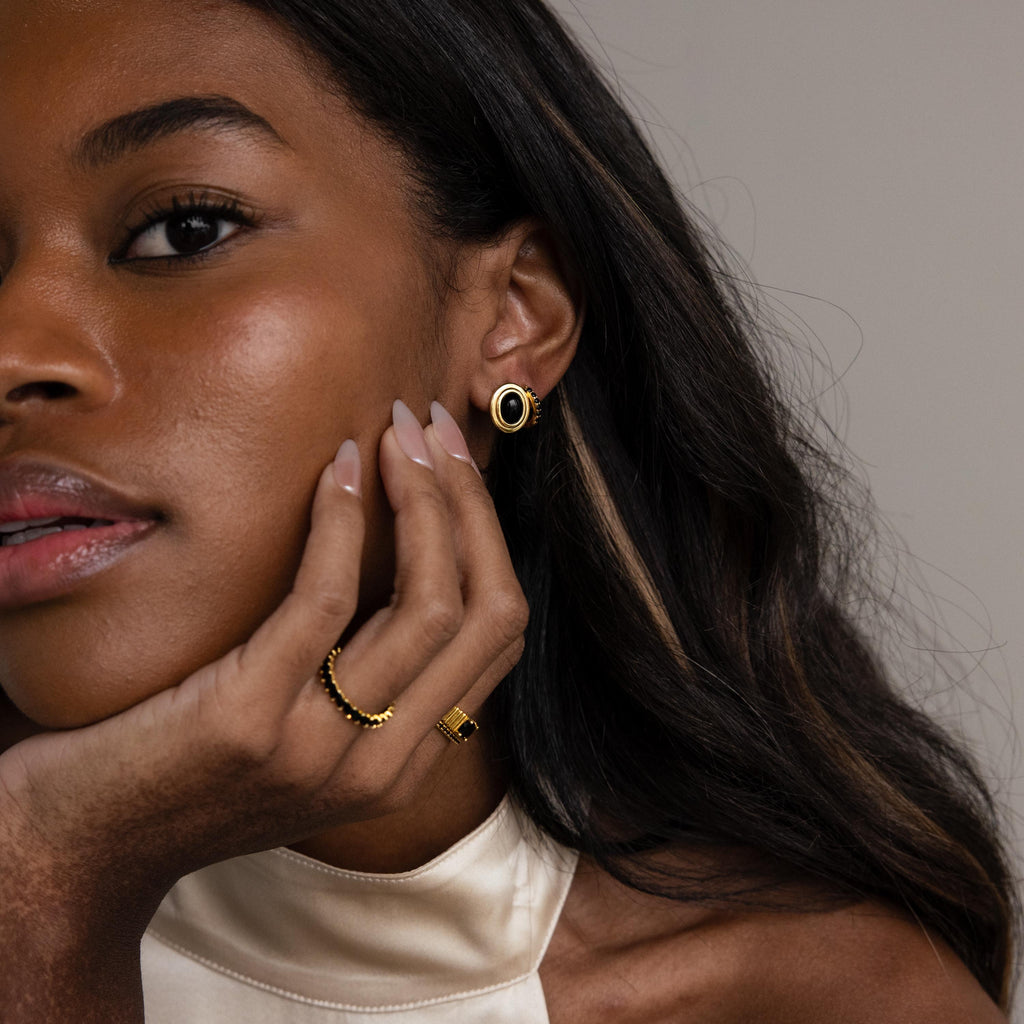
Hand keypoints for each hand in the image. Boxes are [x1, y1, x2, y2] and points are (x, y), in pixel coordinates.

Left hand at [0, 403, 526, 1019]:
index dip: (490, 538)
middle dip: (469, 505)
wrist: (87, 845)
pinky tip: (336, 470)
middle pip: (483, 614)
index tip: (458, 467)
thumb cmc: (192, 771)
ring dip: (421, 498)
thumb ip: (370, 686)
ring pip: (426, 605)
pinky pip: (326, 599)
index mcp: (406, 766)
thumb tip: (413, 568)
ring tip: (395, 434)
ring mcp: (321, 749)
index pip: (498, 639)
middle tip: (433, 429)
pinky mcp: (251, 718)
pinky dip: (341, 521)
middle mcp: (381, 765)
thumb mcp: (308, 740)